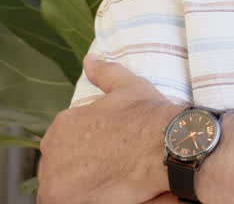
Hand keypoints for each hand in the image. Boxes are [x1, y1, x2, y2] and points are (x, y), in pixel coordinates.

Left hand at [37, 55, 184, 203]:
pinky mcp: (59, 198)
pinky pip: (64, 201)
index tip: (108, 153)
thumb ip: (106, 73)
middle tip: (111, 169)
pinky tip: (105, 192)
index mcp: (64, 124)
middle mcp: (52, 149)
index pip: (66, 143)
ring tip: (109, 181)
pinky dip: (82, 198)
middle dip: (81, 168)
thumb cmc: (150, 117)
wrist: (167, 145)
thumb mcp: (130, 87)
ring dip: (80, 185)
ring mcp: (53, 176)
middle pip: (61, 165)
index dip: (89, 149)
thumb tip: (90, 59)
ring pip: (61, 185)